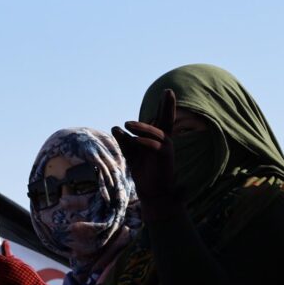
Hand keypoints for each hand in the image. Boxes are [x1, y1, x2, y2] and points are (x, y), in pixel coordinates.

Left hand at [112, 90, 177, 217]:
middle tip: (168, 91)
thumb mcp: (131, 154)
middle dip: (168, 105)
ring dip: (141, 127)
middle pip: (167, 119)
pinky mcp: (166, 156)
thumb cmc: (143, 172)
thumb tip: (115, 127)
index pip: (160, 119)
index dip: (164, 106)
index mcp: (158, 138)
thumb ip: (124, 141)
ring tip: (127, 124)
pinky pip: (155, 145)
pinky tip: (134, 140)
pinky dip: (143, 141)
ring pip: (155, 132)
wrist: (152, 193)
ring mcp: (167, 147)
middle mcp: (165, 140)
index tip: (168, 91)